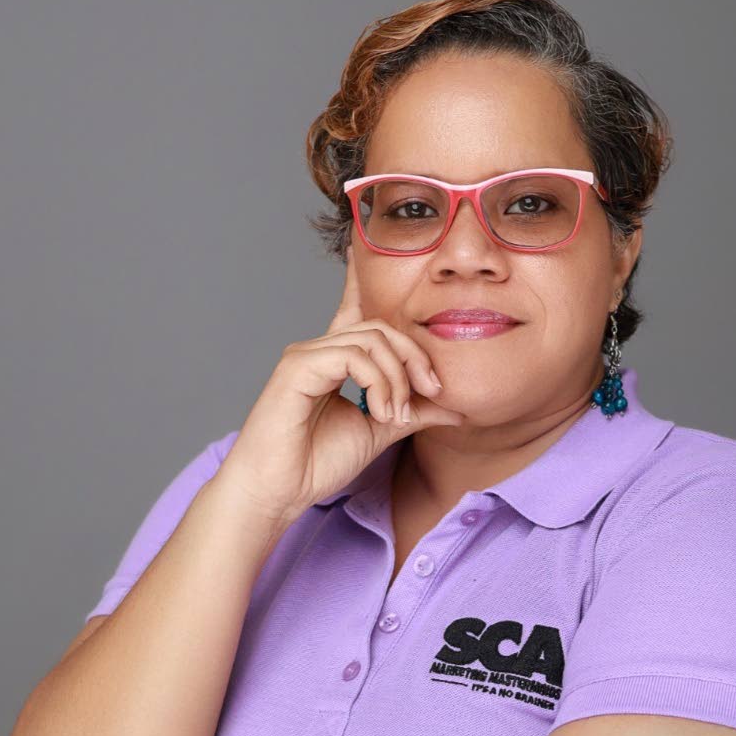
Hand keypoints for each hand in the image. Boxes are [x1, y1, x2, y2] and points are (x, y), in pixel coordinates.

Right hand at [213, 245, 464, 530]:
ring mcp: (306, 355)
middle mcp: (321, 350)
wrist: (278, 492)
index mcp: (337, 360)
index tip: (365, 242)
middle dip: (415, 356)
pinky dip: (378, 382)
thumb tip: (457, 406)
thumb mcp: (381, 432)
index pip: (355, 308)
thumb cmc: (317, 463)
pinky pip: (352, 356)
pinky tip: (381, 411)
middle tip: (433, 391)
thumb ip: (415, 412)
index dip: (363, 276)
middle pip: (382, 326)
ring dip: (398, 377)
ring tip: (398, 414)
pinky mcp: (298, 368)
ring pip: (372, 339)